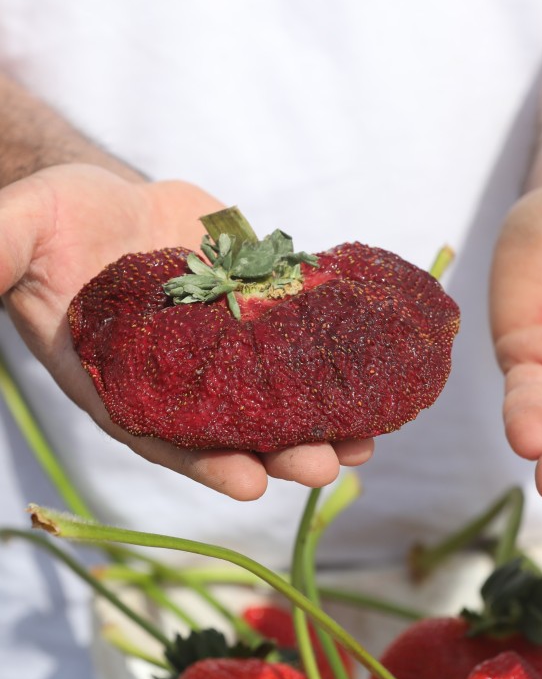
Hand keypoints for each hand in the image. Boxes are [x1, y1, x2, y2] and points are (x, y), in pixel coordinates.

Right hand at [0, 164, 372, 497]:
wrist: (106, 195)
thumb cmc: (53, 219)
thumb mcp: (13, 232)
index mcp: (119, 376)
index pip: (162, 433)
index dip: (205, 462)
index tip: (249, 484)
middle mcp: (176, 371)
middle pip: (232, 423)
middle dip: (280, 449)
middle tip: (328, 466)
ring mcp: (221, 340)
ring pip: (274, 389)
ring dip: (319, 418)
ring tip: (364, 443)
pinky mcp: (253, 302)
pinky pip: (296, 334)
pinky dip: (329, 355)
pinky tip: (369, 371)